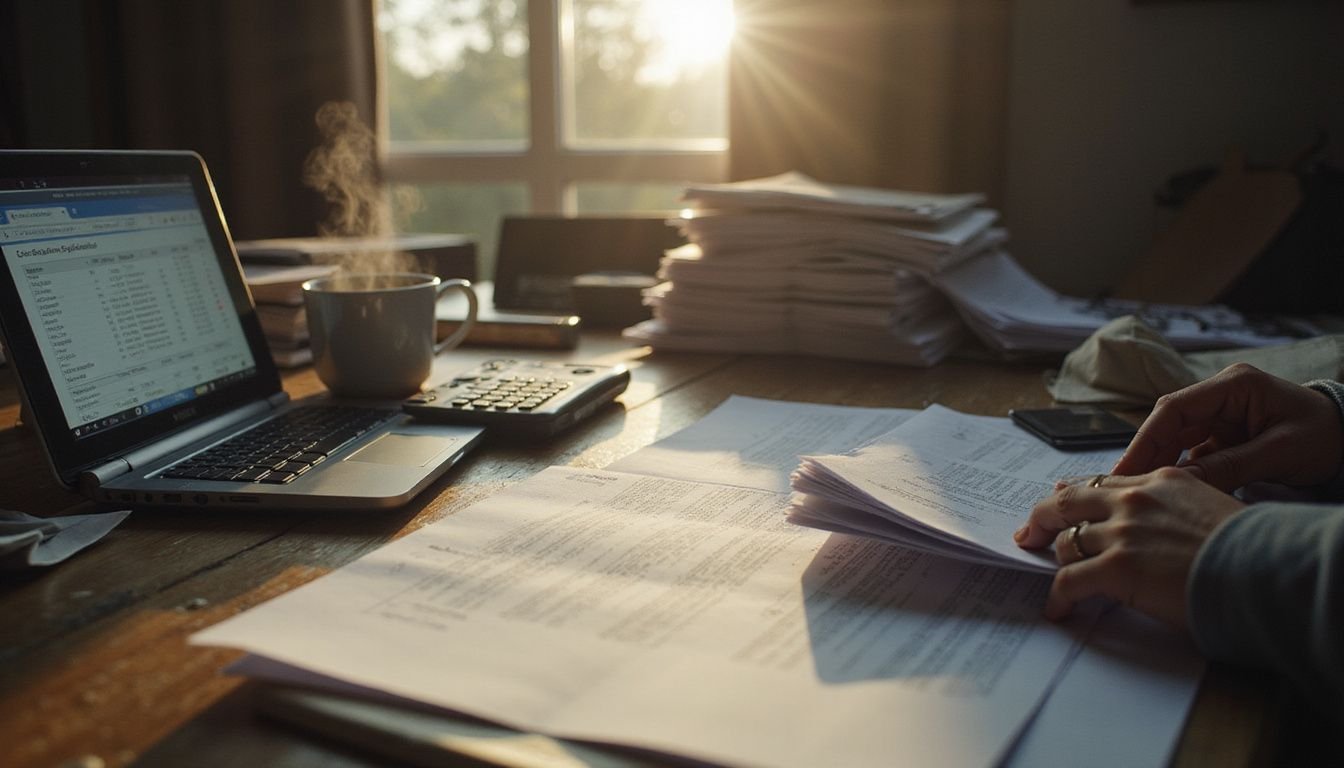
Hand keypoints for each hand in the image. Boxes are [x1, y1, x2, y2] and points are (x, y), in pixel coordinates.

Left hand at [1013, 468, 1242, 627]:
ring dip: (1060, 564)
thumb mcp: (1210, 505)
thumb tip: (1160, 523)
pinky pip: (1069, 581)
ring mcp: (1122, 532)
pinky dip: (1059, 597)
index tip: (1057, 502)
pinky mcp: (1117, 567)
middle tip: (1030, 534)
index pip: (1100, 484)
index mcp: (1160, 480)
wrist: (1264, 566)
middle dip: (1042, 519)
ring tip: (1060, 582)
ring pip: (1067, 543)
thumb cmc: (1249, 546)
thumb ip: (1176, 505)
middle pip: (1066, 503)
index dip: (1073, 496)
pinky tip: (1058, 610)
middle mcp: (1134, 500)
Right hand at [1114, 363, 1342, 491]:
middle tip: (1123, 489)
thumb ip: (1229, 467)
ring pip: (1176, 440)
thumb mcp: (1279, 453)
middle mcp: (1221, 395)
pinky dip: (1181, 474)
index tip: (1125, 471)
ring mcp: (1222, 415)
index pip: (1174, 409)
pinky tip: (1168, 494)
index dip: (1144, 440)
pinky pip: (1193, 454)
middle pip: (1168, 425)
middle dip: (1146, 456)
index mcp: (1235, 386)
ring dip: (1160, 466)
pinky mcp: (1224, 435)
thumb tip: (1179, 485)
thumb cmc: (1326, 438)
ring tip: (1140, 495)